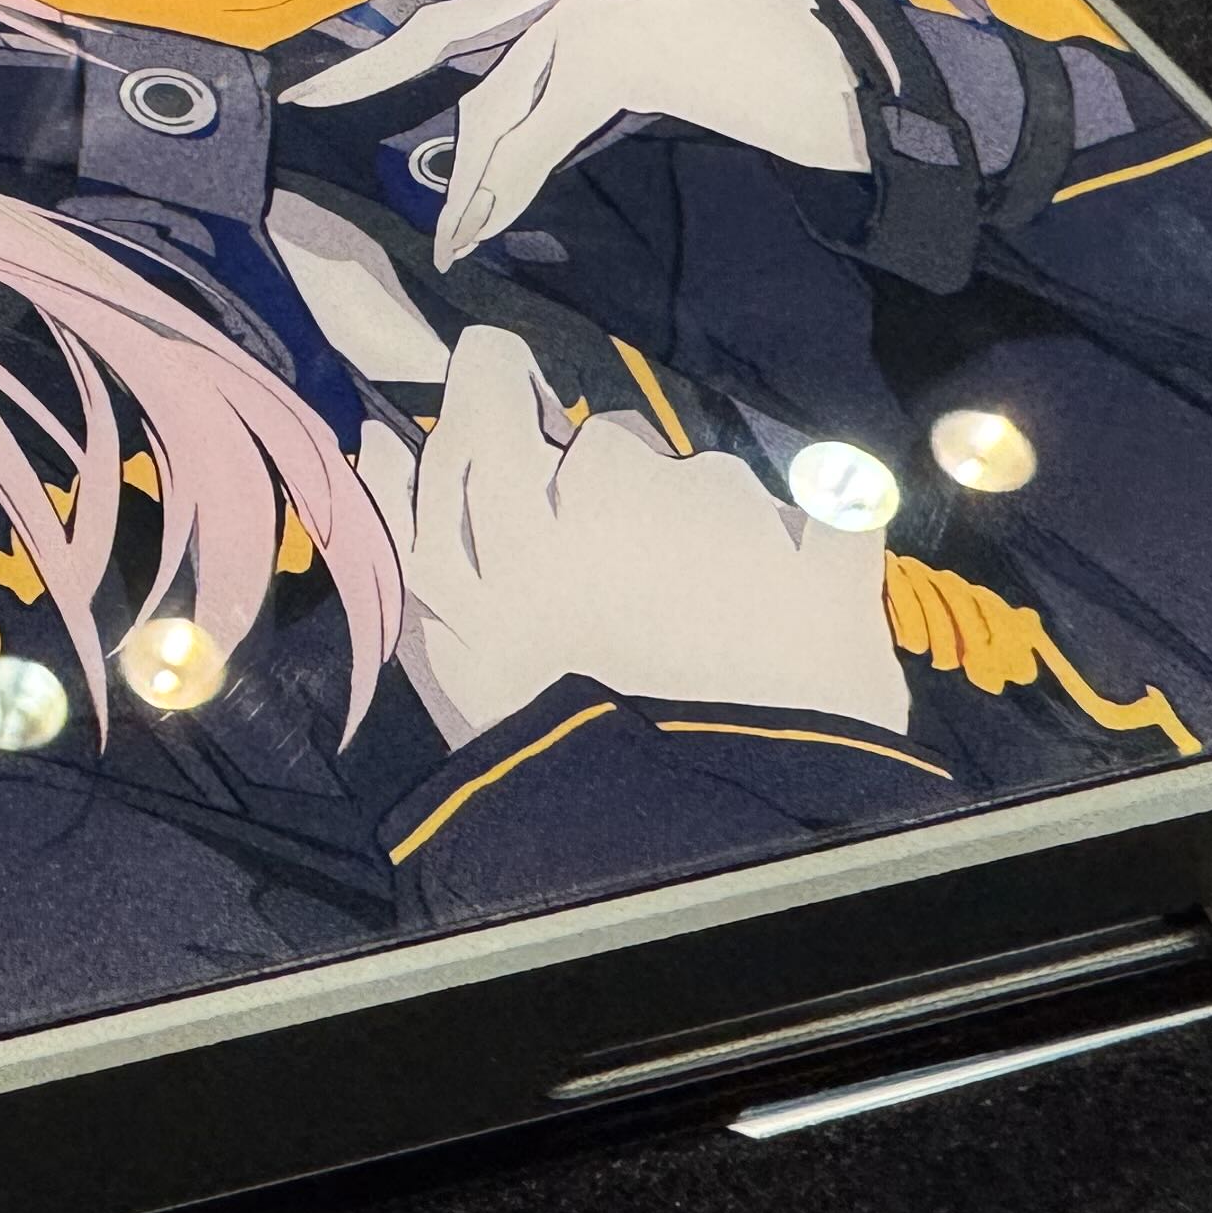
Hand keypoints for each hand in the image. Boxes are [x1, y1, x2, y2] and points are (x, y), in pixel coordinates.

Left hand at [279, 0, 867, 266]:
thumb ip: (589, 23)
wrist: (847, 77)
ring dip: (470, 179)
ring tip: (452, 233)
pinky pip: (533, 133)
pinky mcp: (613, 54)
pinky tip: (480, 230)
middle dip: (375, 67)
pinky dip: (501, 190)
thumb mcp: (668, 15)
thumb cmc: (768, 53)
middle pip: (455, 18)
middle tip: (306, 96)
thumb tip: (520, 70)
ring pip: (494, 98)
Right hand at [358, 326, 905, 747]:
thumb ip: (407, 527)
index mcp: (513, 500)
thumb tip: (381, 431)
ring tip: (698, 631)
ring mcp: (732, 513)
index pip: (494, 378)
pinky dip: (817, 544)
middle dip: (610, 492)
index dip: (499, 384)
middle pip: (609, 440)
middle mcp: (619, 480)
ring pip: (712, 480)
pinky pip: (830, 513)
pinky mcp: (826, 556)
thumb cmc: (538, 738)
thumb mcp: (436, 639)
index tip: (509, 409)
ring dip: (705, 532)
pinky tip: (788, 605)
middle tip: (610, 586)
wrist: (688, 834)